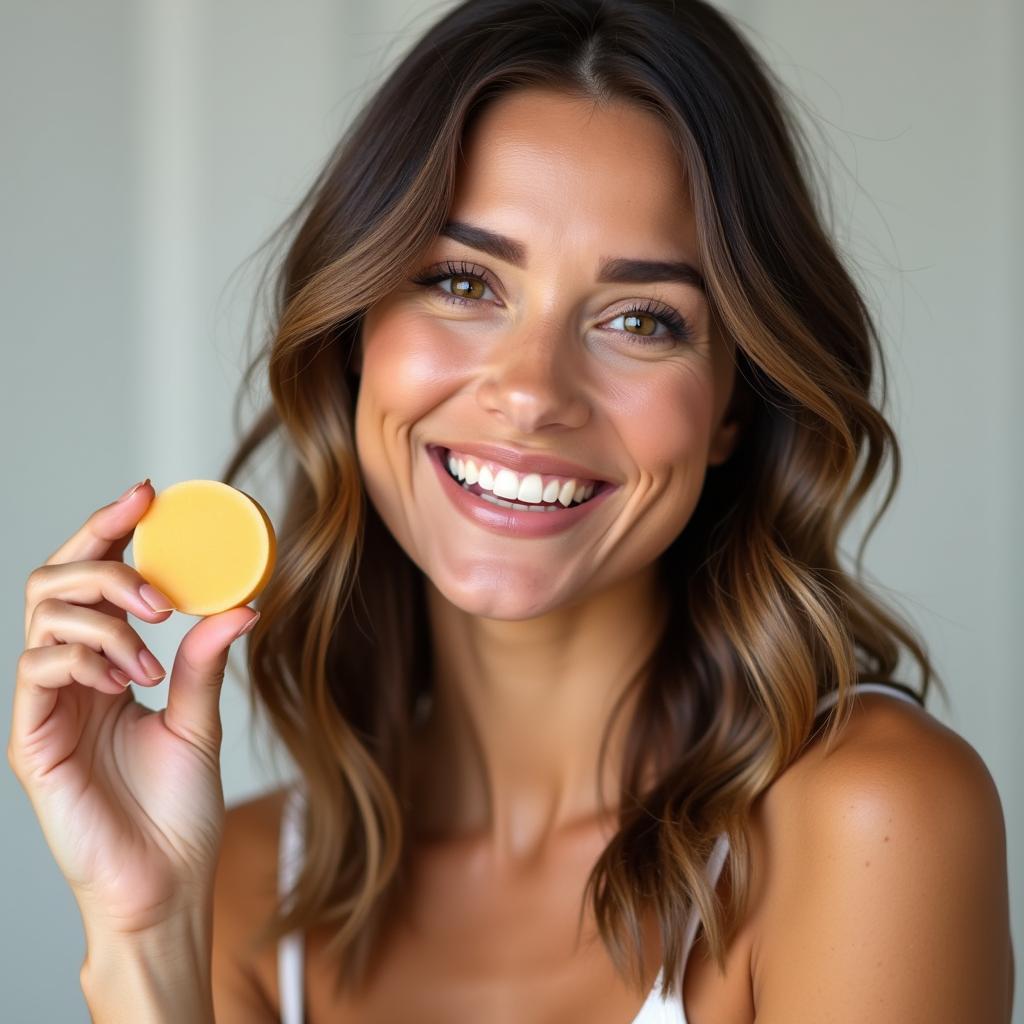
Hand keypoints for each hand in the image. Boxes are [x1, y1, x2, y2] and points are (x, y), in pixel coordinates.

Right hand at [7, 480, 259, 934]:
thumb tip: (245, 602)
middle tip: (160, 588)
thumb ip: (206, 661)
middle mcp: (68, 676)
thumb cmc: (177, 808)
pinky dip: (86, 657)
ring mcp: (44, 705)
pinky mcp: (31, 738)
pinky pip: (39, 668)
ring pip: (46, 614)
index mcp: (104, 665)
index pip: (93, 579)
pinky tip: (125, 679)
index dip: (110, 529)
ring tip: (154, 652)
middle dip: (105, 559)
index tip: (148, 494)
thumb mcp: (199, 720)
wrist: (165, 883)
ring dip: (108, 616)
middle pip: (55, 580)